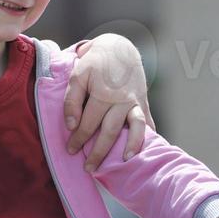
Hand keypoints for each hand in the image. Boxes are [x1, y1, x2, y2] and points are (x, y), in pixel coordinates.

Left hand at [66, 34, 153, 169]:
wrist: (118, 49)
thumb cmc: (94, 64)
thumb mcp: (77, 76)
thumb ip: (71, 100)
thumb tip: (71, 125)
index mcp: (102, 94)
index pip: (88, 123)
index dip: (78, 138)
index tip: (71, 151)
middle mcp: (121, 100)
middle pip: (110, 131)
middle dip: (99, 152)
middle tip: (89, 168)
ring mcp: (135, 101)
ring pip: (134, 127)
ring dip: (131, 145)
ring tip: (125, 161)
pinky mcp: (144, 102)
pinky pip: (147, 121)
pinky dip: (148, 136)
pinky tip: (144, 150)